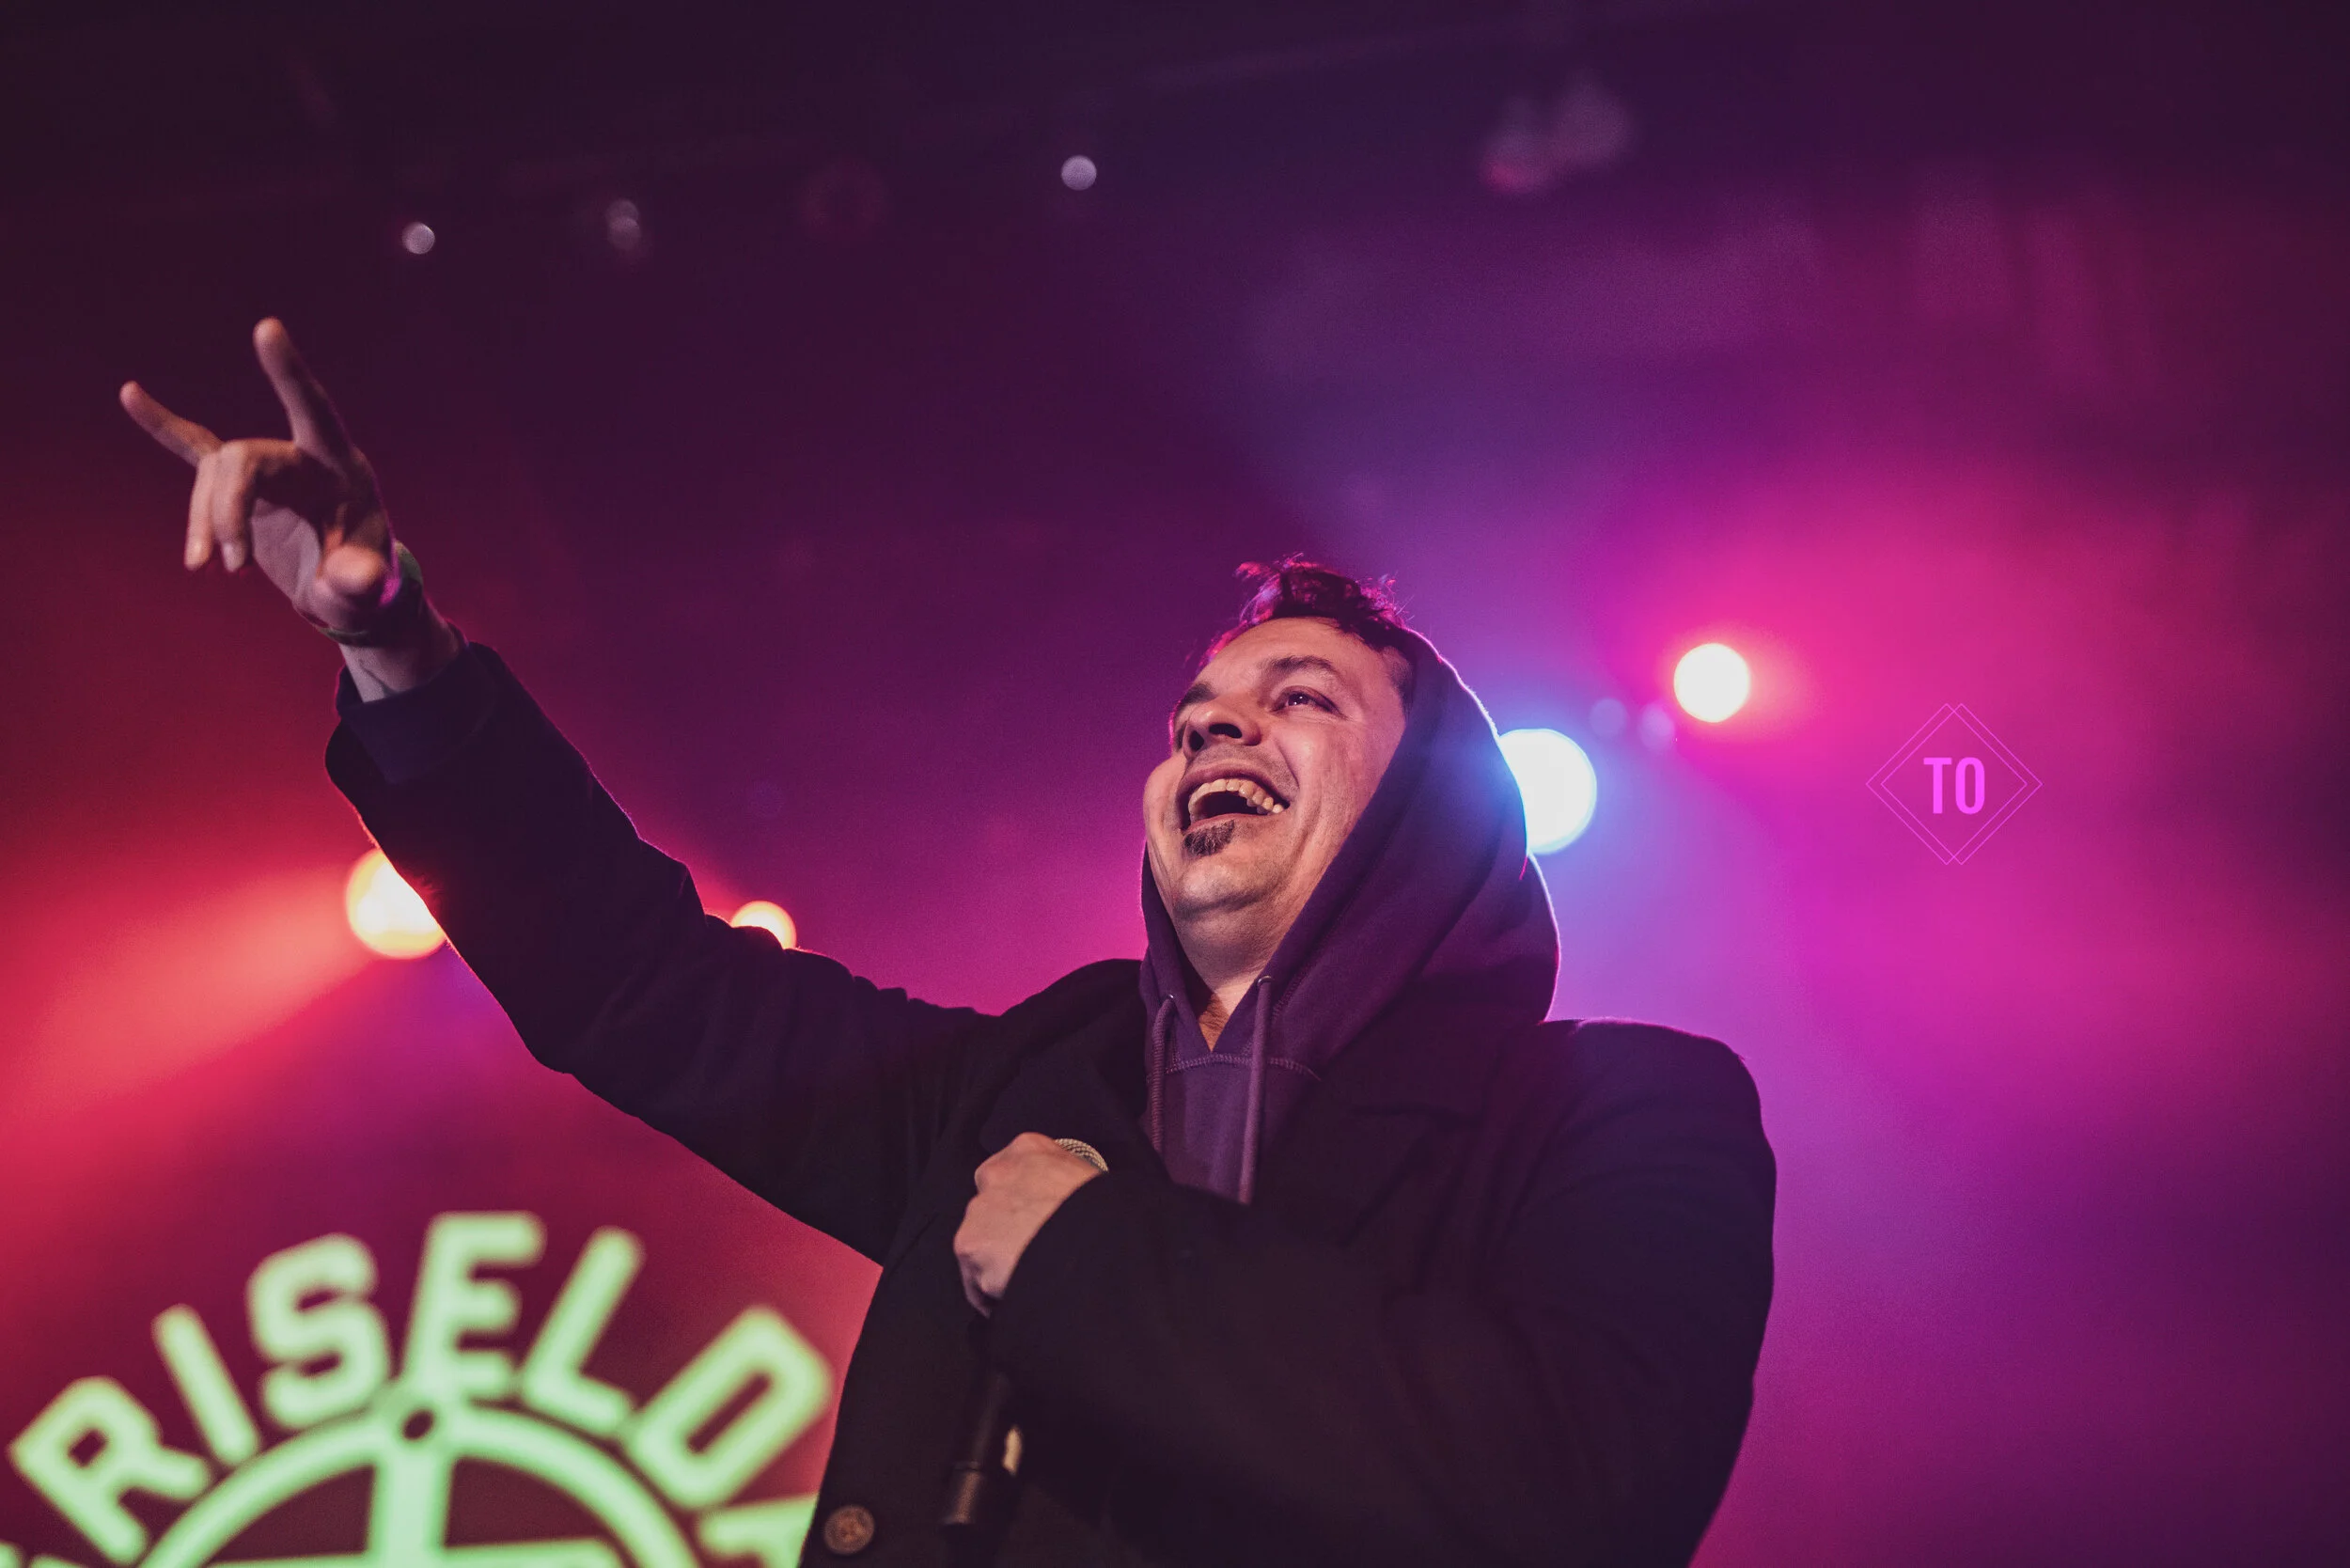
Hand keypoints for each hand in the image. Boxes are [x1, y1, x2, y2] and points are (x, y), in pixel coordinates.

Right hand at [121, 318, 399, 635]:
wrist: (347, 592)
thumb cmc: (362, 583)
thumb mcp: (367, 589)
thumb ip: (361, 580)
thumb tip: (353, 579)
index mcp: (339, 466)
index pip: (313, 410)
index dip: (289, 373)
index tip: (266, 328)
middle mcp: (299, 456)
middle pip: (242, 460)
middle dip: (228, 512)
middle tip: (230, 568)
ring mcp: (266, 469)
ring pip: (214, 475)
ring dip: (205, 521)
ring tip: (203, 567)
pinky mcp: (239, 486)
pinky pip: (194, 448)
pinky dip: (163, 426)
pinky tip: (129, 394)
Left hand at [954, 1133, 1103, 1314]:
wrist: (1097, 1237)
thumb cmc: (1104, 1213)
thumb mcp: (1085, 1177)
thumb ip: (1059, 1183)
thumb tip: (1061, 1206)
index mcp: (1028, 1149)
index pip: (1012, 1173)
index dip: (1022, 1203)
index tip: (1033, 1222)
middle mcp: (997, 1173)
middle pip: (991, 1207)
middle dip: (1006, 1231)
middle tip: (1032, 1253)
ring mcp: (979, 1209)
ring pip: (982, 1242)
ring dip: (999, 1262)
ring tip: (1028, 1281)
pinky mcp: (969, 1245)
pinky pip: (975, 1280)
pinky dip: (992, 1294)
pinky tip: (1018, 1296)